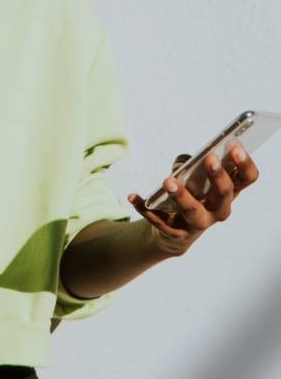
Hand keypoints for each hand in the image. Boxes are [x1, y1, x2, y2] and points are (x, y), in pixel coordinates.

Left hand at [127, 139, 259, 256]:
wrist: (173, 232)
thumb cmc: (188, 194)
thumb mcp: (190, 177)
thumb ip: (187, 165)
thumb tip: (181, 165)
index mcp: (228, 192)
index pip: (246, 178)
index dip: (244, 163)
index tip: (235, 146)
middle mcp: (218, 209)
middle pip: (224, 194)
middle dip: (218, 176)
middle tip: (209, 158)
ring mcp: (199, 223)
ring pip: (193, 211)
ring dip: (181, 195)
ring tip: (168, 181)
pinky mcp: (176, 233)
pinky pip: (159, 221)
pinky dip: (145, 208)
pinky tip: (132, 196)